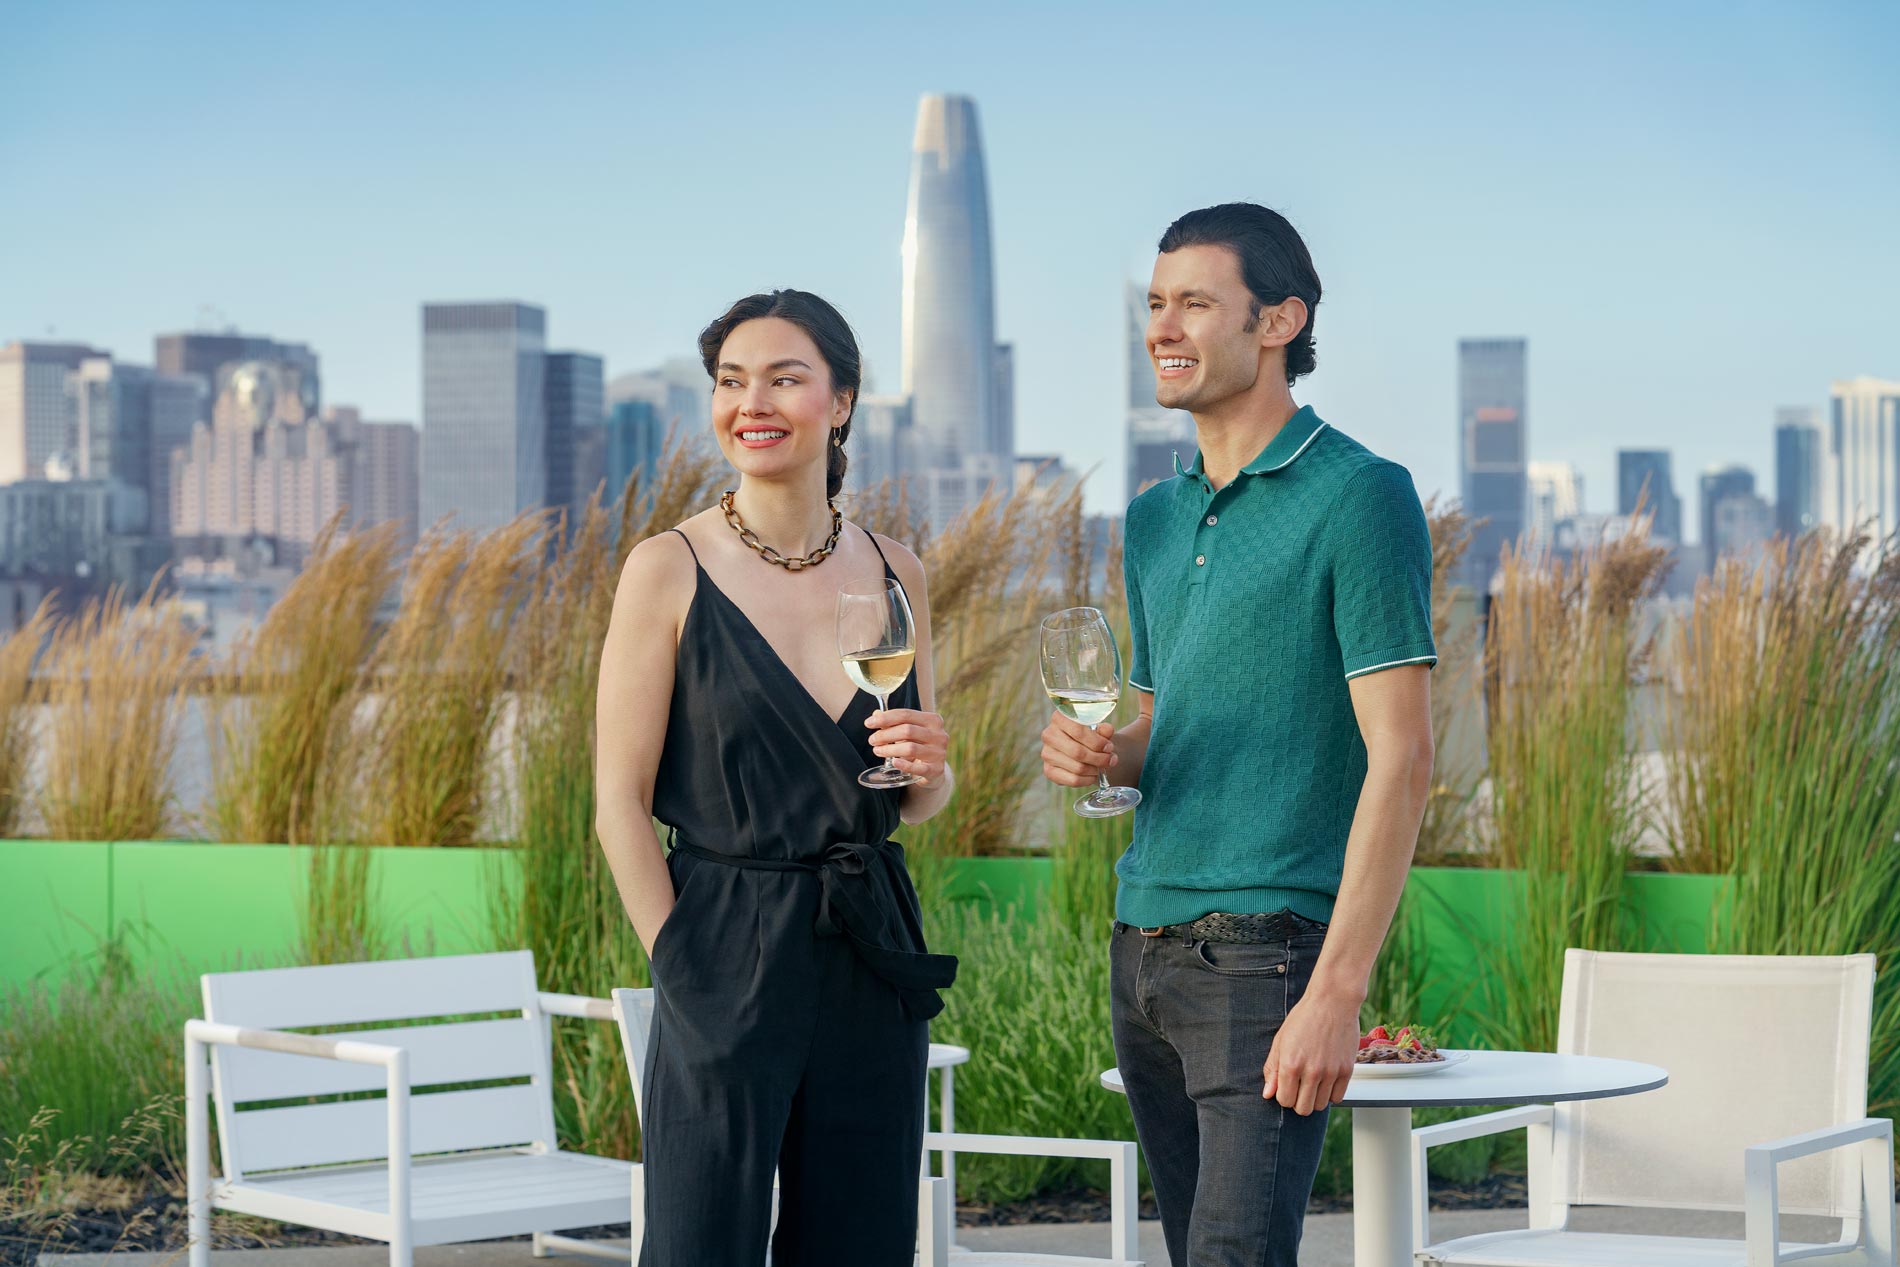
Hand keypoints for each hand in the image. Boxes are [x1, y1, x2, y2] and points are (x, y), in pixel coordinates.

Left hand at [866, 708, 948, 784]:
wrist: (932, 770)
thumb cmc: (918, 746)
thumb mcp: (908, 732)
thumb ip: (894, 723)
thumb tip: (876, 715)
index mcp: (933, 720)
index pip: (906, 715)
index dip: (885, 718)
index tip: (869, 723)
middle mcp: (939, 735)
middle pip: (907, 730)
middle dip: (885, 734)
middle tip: (872, 740)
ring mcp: (938, 753)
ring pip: (910, 748)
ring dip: (889, 749)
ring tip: (877, 751)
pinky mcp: (936, 770)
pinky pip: (918, 768)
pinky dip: (904, 765)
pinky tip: (893, 762)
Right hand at [1041, 711, 1114, 787]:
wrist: (1083, 750)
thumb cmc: (1091, 737)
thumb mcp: (1100, 730)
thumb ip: (1104, 730)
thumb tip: (1107, 730)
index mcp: (1059, 717)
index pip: (1078, 731)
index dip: (1097, 742)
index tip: (1109, 747)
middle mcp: (1049, 735)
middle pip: (1077, 752)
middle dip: (1099, 758)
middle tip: (1110, 760)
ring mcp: (1046, 754)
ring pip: (1077, 767)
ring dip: (1095, 769)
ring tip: (1102, 767)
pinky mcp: (1049, 771)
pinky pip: (1073, 780)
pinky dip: (1087, 780)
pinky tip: (1093, 775)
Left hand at [1262, 989, 1359, 1115]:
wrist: (1332, 1002)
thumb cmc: (1304, 1018)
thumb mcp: (1281, 1040)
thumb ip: (1273, 1069)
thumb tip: (1268, 1094)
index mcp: (1291, 1064)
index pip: (1285, 1100)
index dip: (1284, 1095)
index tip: (1287, 1086)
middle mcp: (1311, 1071)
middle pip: (1303, 1109)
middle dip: (1298, 1101)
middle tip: (1300, 1086)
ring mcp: (1331, 1072)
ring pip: (1321, 1106)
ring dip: (1315, 1097)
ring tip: (1313, 1081)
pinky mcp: (1347, 1070)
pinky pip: (1338, 1098)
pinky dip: (1330, 1093)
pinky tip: (1326, 1079)